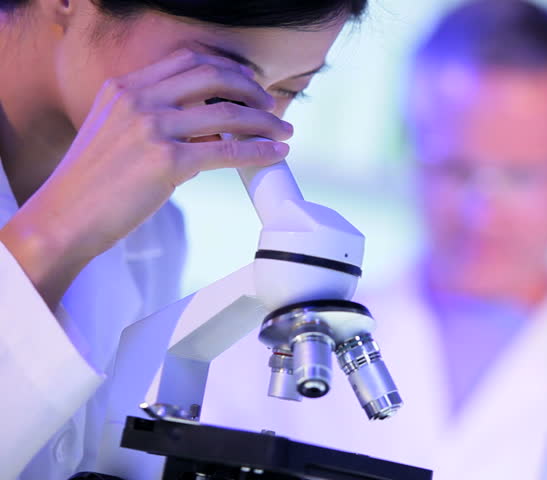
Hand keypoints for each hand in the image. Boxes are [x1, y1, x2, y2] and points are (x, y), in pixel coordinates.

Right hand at [0, 48, 292, 307]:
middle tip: (272, 104)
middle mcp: (138, 100)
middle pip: (213, 76)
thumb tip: (208, 127)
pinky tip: (275, 153)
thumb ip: (152, 117)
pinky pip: (227, 151)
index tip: (248, 82)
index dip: (227, 68)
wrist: (65, 218)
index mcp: (124, 88)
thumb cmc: (93, 183)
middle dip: (252, 88)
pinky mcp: (166, 162)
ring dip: (265, 121)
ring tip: (284, 131)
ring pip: (227, 114)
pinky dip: (259, 151)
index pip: (188, 60)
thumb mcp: (114, 131)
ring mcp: (152, 129)